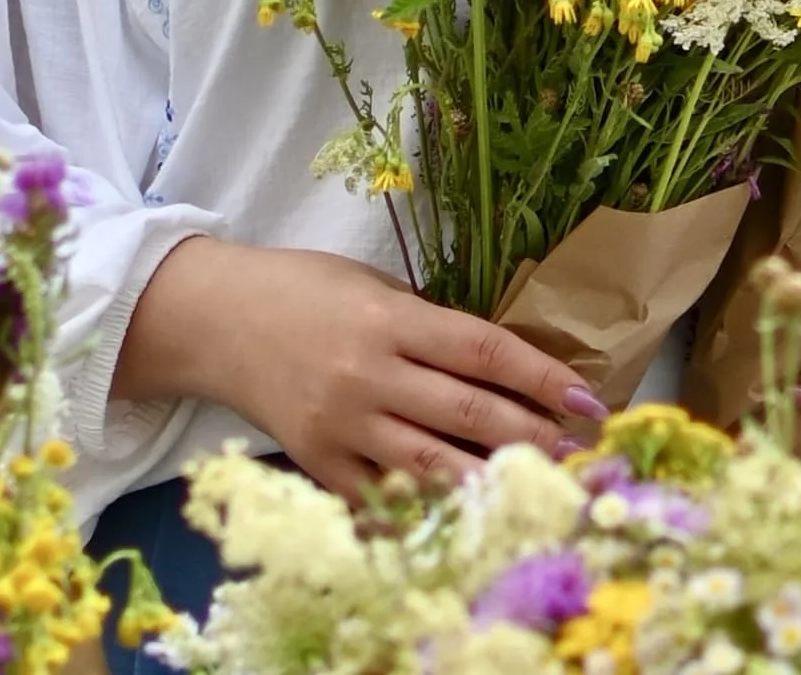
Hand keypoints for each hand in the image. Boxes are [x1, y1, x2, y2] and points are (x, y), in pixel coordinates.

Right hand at [116, 239, 608, 499]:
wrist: (214, 320)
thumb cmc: (303, 290)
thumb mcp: (372, 286)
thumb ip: (429, 326)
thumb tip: (499, 367)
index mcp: (389, 320)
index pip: (482, 349)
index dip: (539, 376)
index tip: (585, 398)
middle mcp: (368, 374)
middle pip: (467, 413)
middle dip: (533, 435)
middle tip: (579, 451)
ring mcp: (341, 425)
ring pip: (431, 464)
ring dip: (491, 479)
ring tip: (538, 486)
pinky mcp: (317, 462)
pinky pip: (379, 497)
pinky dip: (424, 508)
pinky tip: (466, 514)